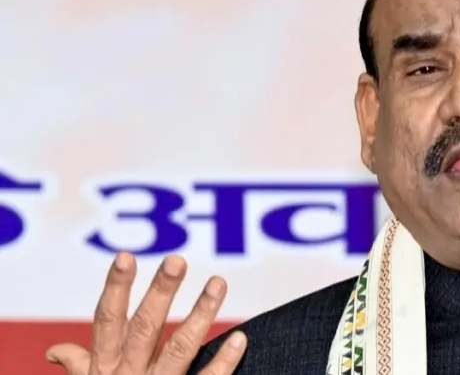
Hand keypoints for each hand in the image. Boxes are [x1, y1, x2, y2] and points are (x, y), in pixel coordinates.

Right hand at [45, 252, 246, 373]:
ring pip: (180, 348)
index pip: (107, 322)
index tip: (126, 256)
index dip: (115, 289)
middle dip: (160, 293)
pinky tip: (241, 338)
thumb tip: (57, 351)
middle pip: (144, 329)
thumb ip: (81, 370)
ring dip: (201, 314)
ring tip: (218, 282)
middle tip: (177, 260)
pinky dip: (224, 361)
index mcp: (104, 371)